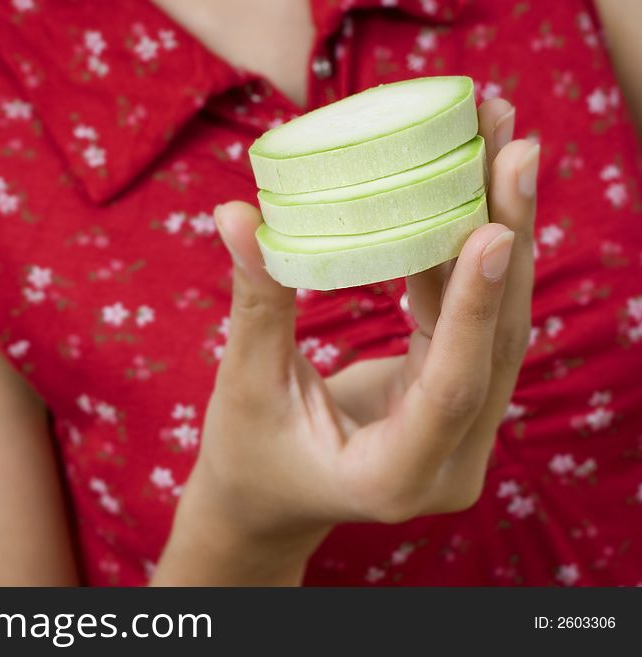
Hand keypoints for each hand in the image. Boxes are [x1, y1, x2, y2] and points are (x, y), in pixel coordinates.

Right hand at [152, 100, 537, 585]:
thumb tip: (235, 213)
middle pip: (494, 343)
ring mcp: (462, 434)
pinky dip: (470, 257)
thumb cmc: (249, 454)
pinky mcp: (457, 401)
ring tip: (499, 143)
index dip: (469, 307)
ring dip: (500, 231)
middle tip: (513, 141)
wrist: (270, 499)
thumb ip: (256, 303)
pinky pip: (474, 320)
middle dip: (506, 235)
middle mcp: (448, 461)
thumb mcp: (248, 386)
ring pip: (497, 325)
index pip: (449, 388)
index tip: (491, 227)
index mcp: (393, 477)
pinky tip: (470, 191)